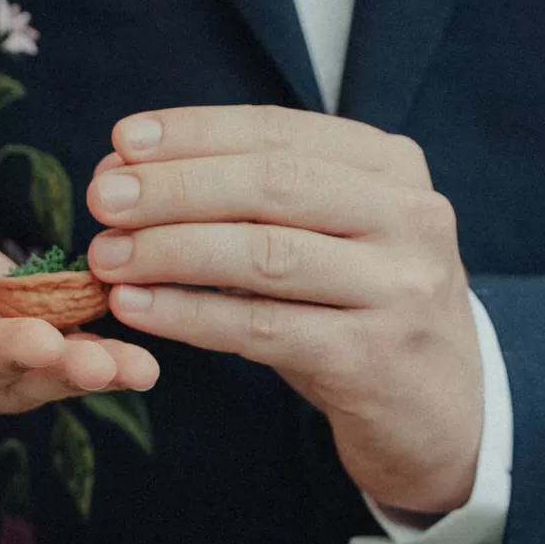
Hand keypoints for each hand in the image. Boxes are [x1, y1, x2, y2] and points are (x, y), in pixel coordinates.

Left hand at [84, 106, 480, 516]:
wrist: (441, 411)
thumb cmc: (357, 307)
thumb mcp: (326, 237)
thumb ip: (245, 203)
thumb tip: (125, 171)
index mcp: (392, 168)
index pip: (280, 132)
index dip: (196, 133)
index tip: (123, 140)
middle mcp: (409, 217)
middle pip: (273, 186)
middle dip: (176, 187)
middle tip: (103, 196)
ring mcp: (398, 289)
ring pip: (266, 255)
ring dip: (172, 251)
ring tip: (106, 256)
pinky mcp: (373, 357)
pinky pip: (263, 328)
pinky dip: (191, 315)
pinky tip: (137, 308)